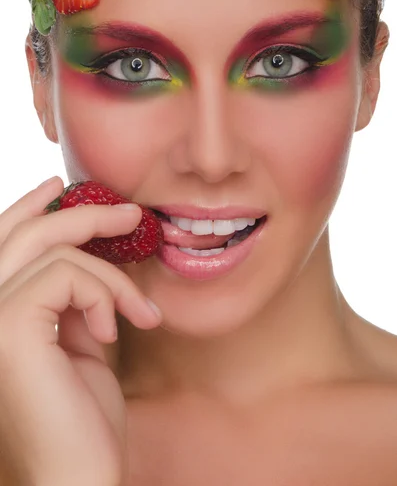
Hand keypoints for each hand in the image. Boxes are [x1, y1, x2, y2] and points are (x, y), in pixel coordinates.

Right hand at [0, 177, 160, 485]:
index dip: (26, 208)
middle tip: (131, 214)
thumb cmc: (82, 417)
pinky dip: (104, 294)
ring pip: (54, 251)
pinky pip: (68, 274)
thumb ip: (73, 298)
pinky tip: (113, 331)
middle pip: (24, 234)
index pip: (1, 244)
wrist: (80, 475)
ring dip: (111, 276)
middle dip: (82, 214)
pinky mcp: (8, 325)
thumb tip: (90, 253)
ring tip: (140, 312)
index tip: (59, 187)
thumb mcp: (78, 341)